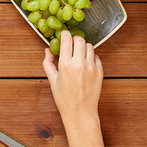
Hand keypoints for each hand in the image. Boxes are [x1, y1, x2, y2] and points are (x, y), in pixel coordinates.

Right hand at [42, 31, 107, 146]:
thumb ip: (48, 63)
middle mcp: (79, 64)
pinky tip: (86, 64)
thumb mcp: (52, 81)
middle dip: (74, 40)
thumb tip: (47, 50)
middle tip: (71, 45)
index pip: (67, 40)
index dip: (65, 34)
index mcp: (65, 65)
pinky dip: (91, 57)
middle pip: (80, 40)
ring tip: (78, 55)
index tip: (64, 35)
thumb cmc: (65, 99)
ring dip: (83, 48)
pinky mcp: (100, 71)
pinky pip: (96, 57)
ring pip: (89, 46)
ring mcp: (91, 67)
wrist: (80, 112)